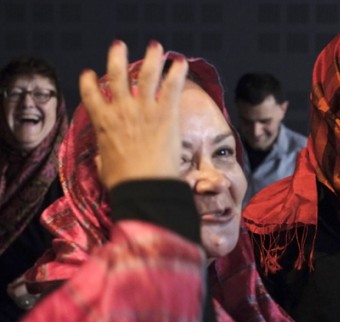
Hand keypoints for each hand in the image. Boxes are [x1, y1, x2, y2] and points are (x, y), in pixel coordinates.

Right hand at [79, 40, 188, 189]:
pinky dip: (177, 72)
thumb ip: (103, 156)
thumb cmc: (124, 182)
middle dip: (117, 57)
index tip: (89, 74)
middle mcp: (121, 110)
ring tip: (155, 46)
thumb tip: (101, 157)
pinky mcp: (166, 113)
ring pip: (145, 74)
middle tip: (119, 46)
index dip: (88, 81)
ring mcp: (144, 109)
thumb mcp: (104, 167)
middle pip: (115, 74)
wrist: (145, 187)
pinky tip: (181, 62)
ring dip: (151, 58)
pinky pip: (171, 86)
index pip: (90, 94)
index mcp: (103, 122)